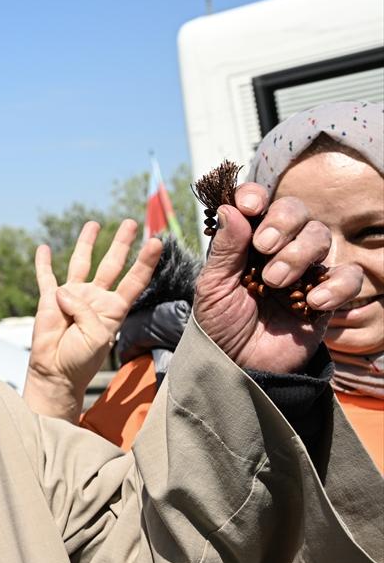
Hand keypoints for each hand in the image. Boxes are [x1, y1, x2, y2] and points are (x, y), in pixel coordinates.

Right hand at [24, 219, 162, 419]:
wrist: (56, 372)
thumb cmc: (81, 359)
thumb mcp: (96, 336)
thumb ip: (84, 310)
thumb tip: (63, 291)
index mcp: (114, 309)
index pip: (134, 280)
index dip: (145, 261)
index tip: (156, 242)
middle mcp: (95, 298)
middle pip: (111, 264)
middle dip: (121, 243)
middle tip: (130, 223)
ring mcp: (72, 296)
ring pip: (81, 263)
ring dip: (87, 243)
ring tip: (94, 224)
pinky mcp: (49, 299)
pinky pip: (46, 277)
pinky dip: (43, 263)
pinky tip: (44, 248)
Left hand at [193, 184, 363, 372]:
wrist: (240, 366)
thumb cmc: (221, 324)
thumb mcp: (213, 287)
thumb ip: (224, 249)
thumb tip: (229, 208)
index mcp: (246, 240)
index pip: (258, 203)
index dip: (255, 195)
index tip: (250, 205)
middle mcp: (278, 248)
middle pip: (296, 210)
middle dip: (282, 221)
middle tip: (263, 247)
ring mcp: (306, 270)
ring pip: (320, 237)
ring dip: (299, 254)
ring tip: (274, 282)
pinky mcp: (329, 295)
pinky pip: (349, 276)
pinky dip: (335, 284)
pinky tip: (313, 301)